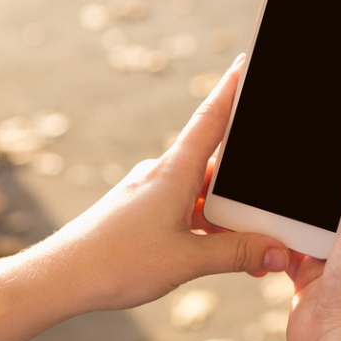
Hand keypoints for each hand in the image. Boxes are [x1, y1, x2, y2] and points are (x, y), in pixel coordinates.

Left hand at [37, 55, 290, 312]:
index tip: (246, 62)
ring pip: (202, 194)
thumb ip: (238, 254)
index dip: (232, 89)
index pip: (212, 118)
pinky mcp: (140, 213)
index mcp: (175, 172)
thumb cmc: (116, 262)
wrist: (62, 278)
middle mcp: (162, 175)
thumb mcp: (188, 260)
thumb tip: (278, 253)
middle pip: (217, 166)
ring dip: (226, 217)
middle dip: (246, 187)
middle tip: (272, 208)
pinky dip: (205, 228)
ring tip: (250, 248)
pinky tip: (215, 252)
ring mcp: (150, 194)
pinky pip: (184, 211)